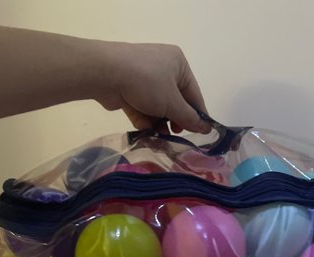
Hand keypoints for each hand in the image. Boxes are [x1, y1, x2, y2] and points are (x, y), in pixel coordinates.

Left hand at [94, 42, 210, 133]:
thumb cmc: (147, 83)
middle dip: (175, 120)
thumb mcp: (172, 102)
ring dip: (160, 122)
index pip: (194, 94)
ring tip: (160, 135)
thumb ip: (189, 118)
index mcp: (178, 64)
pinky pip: (143, 107)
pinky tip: (146, 130)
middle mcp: (163, 68)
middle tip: (176, 133)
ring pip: (158, 107)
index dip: (197, 115)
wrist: (106, 74)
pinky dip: (145, 119)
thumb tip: (207, 128)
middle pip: (175, 102)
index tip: (200, 134)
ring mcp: (144, 78)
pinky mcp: (129, 89)